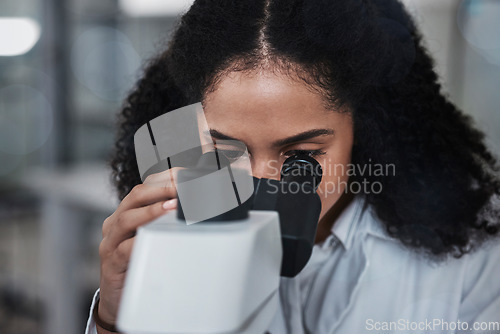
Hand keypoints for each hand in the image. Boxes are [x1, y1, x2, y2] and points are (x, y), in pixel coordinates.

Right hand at [96, 168, 180, 329]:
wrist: (116, 299)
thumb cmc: (137, 263)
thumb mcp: (151, 238)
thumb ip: (166, 222)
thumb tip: (196, 209)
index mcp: (126, 213)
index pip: (144, 187)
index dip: (164, 178)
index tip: (185, 175)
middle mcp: (115, 223)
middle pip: (135, 196)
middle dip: (161, 188)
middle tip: (182, 186)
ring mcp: (111, 242)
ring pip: (128, 218)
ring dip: (152, 210)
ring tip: (173, 206)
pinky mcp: (112, 262)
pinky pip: (125, 248)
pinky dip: (141, 241)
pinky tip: (156, 238)